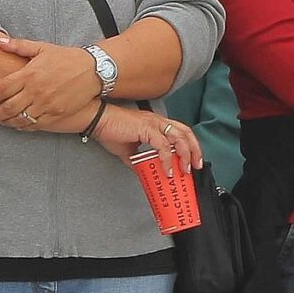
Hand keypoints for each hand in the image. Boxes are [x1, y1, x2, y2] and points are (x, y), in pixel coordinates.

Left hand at [0, 36, 100, 130]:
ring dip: (6, 122)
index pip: (1, 89)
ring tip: (0, 120)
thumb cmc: (67, 58)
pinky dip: (23, 127)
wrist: (93, 70)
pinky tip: (17, 125)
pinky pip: (35, 125)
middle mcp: (36, 91)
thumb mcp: (42, 47)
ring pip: (19, 119)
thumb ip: (18, 46)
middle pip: (7, 107)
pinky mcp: (56, 114)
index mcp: (29, 74)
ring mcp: (46, 104)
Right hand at [87, 102, 203, 166]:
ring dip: (186, 154)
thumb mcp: (128, 150)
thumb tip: (143, 172)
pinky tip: (168, 170)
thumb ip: (138, 160)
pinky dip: (168, 159)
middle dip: (195, 150)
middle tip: (196, 165)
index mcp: (156, 123)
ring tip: (185, 169)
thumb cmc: (109, 131)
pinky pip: (163, 146)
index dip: (189, 145)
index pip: (180, 131)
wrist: (97, 120)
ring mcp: (153, 124)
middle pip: (185, 132)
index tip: (192, 160)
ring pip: (179, 137)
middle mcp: (158, 121)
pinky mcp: (146, 129)